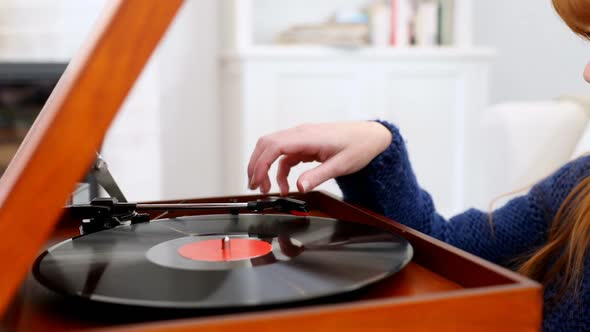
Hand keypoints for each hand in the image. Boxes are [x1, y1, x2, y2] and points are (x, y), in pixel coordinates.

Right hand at [247, 121, 392, 194]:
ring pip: (273, 148)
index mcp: (308, 136)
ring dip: (265, 167)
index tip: (258, 182)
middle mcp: (301, 133)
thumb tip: (299, 187)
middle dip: (256, 165)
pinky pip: (285, 155)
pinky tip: (284, 185)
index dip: (261, 163)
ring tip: (264, 188)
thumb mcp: (341, 165)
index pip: (274, 146)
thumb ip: (318, 175)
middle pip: (267, 144)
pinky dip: (279, 170)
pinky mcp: (305, 144)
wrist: (371, 136)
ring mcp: (302, 138)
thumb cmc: (359, 146)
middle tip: (254, 186)